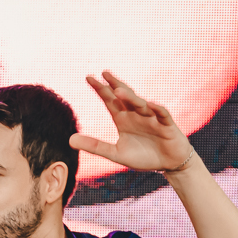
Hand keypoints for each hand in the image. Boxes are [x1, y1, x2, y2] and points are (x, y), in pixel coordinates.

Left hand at [69, 71, 194, 172]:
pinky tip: (150, 104)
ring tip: (118, 91)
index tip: (88, 77)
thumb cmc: (143, 156)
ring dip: (130, 98)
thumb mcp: (115, 153)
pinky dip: (157, 110)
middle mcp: (136, 115)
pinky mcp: (167, 126)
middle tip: (104, 73)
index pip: (110, 101)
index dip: (100, 89)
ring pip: (140, 104)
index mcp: (123, 119)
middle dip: (115, 85)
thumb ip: (94, 146)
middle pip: (125, 97)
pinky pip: (162, 115)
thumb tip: (69, 140)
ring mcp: (152, 118)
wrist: (168, 164)